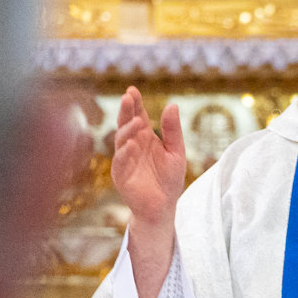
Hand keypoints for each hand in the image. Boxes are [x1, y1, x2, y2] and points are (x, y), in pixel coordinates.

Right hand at [112, 86, 186, 223]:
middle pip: (125, 123)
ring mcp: (124, 159)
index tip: (133, 90)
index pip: (137, 115)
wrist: (163, 207)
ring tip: (137, 121)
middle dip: (125, 110)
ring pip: (121, 140)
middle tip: (128, 97)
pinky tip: (132, 145)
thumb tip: (172, 105)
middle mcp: (132, 145)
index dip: (135, 103)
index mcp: (144, 137)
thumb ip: (173, 130)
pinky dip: (125, 153)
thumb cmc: (168, 179)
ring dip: (127, 130)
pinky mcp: (121, 175)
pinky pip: (120, 162)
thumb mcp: (176, 151)